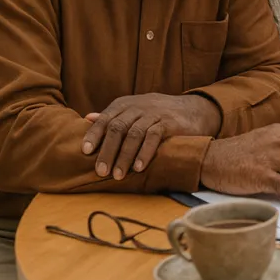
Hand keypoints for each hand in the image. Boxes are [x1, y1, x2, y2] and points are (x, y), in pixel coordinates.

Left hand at [83, 93, 221, 179]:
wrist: (194, 109)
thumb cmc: (158, 114)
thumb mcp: (134, 111)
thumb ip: (112, 117)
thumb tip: (86, 118)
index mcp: (124, 104)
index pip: (105, 119)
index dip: (94, 135)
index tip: (85, 152)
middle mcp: (137, 107)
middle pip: (117, 128)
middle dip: (108, 151)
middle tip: (101, 172)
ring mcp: (154, 113)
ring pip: (134, 134)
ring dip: (124, 156)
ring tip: (118, 175)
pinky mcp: (169, 122)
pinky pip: (154, 137)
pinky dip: (144, 152)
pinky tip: (138, 167)